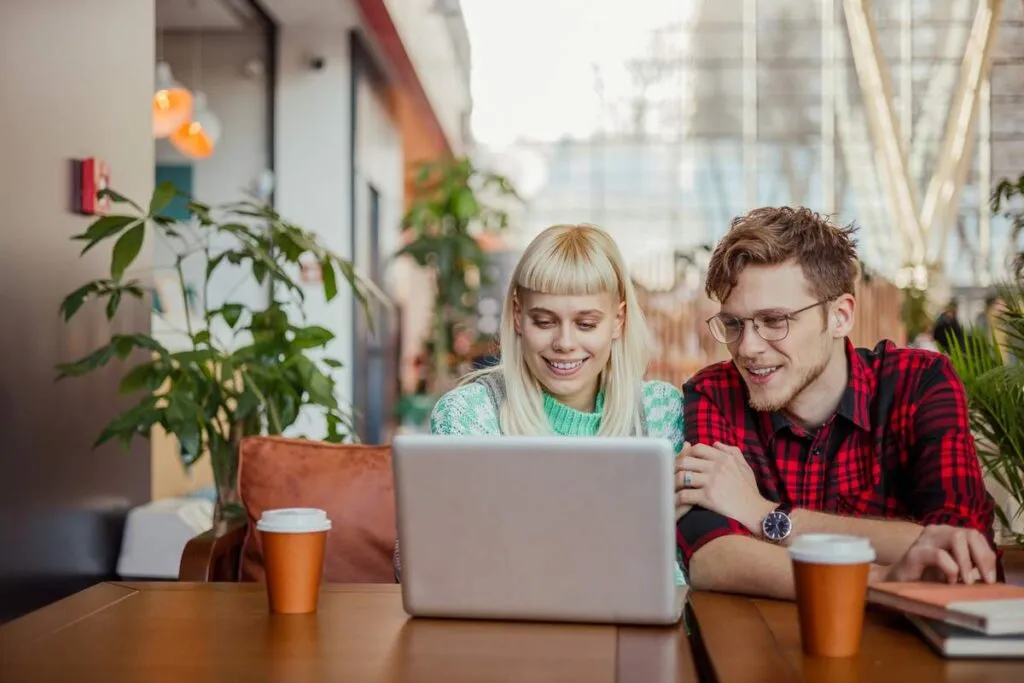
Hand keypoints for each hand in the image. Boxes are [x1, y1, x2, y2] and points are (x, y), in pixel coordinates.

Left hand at [675, 441, 771, 531]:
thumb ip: (731, 451)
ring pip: (681, 476)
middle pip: (685, 460)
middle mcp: (716, 467)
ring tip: (669, 487)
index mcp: (724, 458)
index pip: (698, 448)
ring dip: (672, 482)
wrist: (754, 511)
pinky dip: (676, 499)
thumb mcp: (744, 466)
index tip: (684, 461)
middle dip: (675, 467)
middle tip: (671, 474)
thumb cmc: (749, 490)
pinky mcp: (707, 497)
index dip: (687, 453)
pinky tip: (673, 501)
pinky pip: (684, 495)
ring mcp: (711, 482)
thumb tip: (715, 443)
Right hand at [881, 524, 997, 584]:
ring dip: (966, 562)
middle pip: (970, 533)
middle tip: (985, 580)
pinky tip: (949, 581)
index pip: (976, 536)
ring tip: (966, 582)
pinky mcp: (915, 553)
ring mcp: (925, 540)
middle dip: (982, 557)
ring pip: (957, 537)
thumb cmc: (926, 578)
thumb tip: (990, 574)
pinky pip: (939, 555)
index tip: (990, 578)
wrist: (895, 584)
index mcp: (948, 534)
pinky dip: (950, 569)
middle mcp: (937, 531)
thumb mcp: (954, 570)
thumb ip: (969, 565)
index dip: (987, 556)